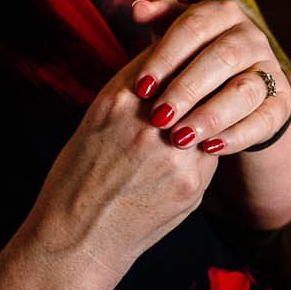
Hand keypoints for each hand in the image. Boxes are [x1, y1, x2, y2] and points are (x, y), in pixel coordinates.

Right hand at [23, 31, 224, 283]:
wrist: (78, 237)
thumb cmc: (80, 175)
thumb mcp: (96, 118)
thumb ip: (132, 88)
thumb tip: (163, 54)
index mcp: (117, 101)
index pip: (167, 55)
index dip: (181, 52)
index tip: (187, 53)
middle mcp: (146, 123)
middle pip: (195, 80)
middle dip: (202, 77)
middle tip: (208, 76)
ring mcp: (173, 155)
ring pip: (211, 114)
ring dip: (211, 111)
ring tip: (202, 116)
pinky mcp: (191, 185)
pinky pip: (212, 152)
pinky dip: (209, 146)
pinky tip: (197, 151)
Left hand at [128, 0, 290, 154]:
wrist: (233, 86)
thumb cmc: (192, 57)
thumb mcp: (174, 37)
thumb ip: (158, 19)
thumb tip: (139, 8)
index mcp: (223, 13)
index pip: (193, 27)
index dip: (165, 57)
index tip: (141, 88)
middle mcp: (252, 37)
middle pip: (222, 57)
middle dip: (187, 89)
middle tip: (159, 117)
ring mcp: (271, 69)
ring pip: (245, 90)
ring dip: (211, 115)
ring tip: (180, 138)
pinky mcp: (282, 103)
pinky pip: (264, 120)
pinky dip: (237, 136)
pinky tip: (209, 149)